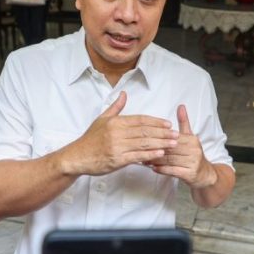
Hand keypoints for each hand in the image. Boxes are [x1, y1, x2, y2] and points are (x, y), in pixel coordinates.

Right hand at [63, 91, 178, 175]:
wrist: (77, 157)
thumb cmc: (90, 139)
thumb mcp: (102, 119)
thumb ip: (116, 107)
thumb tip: (124, 94)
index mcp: (115, 122)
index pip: (140, 120)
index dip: (156, 121)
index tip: (168, 123)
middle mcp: (117, 133)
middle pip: (145, 131)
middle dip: (162, 132)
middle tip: (176, 134)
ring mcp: (117, 147)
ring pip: (143, 143)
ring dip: (160, 143)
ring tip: (173, 143)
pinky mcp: (117, 160)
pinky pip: (137, 156)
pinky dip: (150, 155)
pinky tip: (160, 154)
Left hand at [146, 105, 216, 188]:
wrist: (205, 174)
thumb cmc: (193, 154)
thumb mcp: (190, 137)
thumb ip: (184, 122)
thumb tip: (181, 106)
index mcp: (192, 139)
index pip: (171, 137)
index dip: (158, 138)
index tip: (145, 138)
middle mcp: (194, 150)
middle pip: (170, 148)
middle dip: (155, 149)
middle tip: (141, 149)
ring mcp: (193, 162)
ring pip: (170, 160)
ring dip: (156, 160)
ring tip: (144, 159)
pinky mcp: (190, 174)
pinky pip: (173, 171)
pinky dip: (162, 169)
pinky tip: (153, 168)